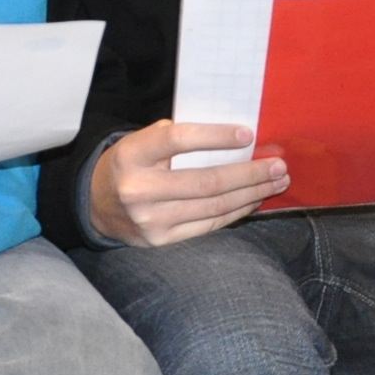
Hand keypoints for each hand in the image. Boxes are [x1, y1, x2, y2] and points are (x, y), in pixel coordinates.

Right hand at [89, 119, 287, 246]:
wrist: (96, 205)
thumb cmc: (130, 166)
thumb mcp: (140, 143)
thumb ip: (175, 137)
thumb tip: (234, 139)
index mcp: (131, 155)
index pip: (177, 141)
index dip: (215, 137)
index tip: (248, 134)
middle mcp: (138, 189)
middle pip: (206, 182)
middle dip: (249, 174)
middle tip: (278, 165)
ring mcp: (150, 219)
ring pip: (213, 206)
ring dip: (251, 193)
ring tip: (276, 181)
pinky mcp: (161, 240)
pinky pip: (209, 224)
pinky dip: (236, 211)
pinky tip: (253, 200)